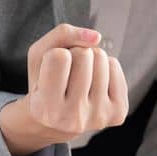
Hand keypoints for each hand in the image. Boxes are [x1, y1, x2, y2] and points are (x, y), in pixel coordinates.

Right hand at [0, 24, 128, 154]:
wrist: (59, 121)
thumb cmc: (45, 84)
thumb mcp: (39, 57)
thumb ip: (61, 35)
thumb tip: (96, 37)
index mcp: (45, 109)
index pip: (59, 56)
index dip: (55, 55)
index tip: (51, 71)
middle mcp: (72, 118)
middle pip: (83, 54)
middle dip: (76, 54)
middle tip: (68, 74)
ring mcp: (98, 117)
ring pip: (102, 58)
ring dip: (91, 60)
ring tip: (81, 79)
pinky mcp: (117, 113)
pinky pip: (115, 66)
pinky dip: (105, 67)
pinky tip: (95, 84)